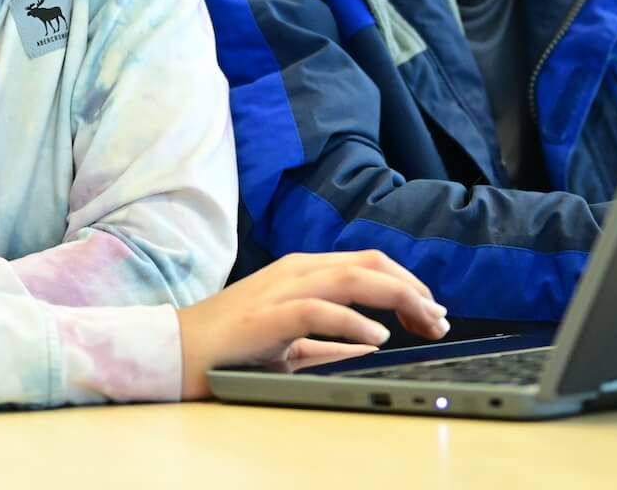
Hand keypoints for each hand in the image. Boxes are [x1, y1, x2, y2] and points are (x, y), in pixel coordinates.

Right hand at [177, 250, 449, 398]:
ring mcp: (282, 288)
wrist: (176, 352)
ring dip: (398, 298)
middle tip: (440, 319)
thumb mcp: (290, 343)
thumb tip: (375, 342)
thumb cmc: (229, 349)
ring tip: (424, 322)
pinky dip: (354, 321)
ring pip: (354, 277)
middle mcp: (297, 270)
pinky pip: (320, 310)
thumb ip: (330, 341)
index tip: (433, 311)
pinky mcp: (268, 314)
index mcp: (303, 271)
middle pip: (371, 264)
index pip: (368, 264)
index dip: (407, 283)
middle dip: (413, 288)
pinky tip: (378, 336)